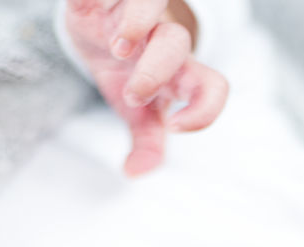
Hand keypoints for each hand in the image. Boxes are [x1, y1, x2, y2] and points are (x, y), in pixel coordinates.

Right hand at [64, 0, 228, 176]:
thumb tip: (135, 173)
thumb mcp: (137, 109)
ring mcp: (133, 11)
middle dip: (157, 68)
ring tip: (120, 46)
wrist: (99, 24)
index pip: (211, 87)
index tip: (175, 127)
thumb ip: (146, 141)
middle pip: (176, 42)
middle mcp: (160, 37)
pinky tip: (92, 11)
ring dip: (138, 20)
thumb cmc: (126, 70)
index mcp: (176, 71)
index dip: (205, 109)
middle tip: (134, 95)